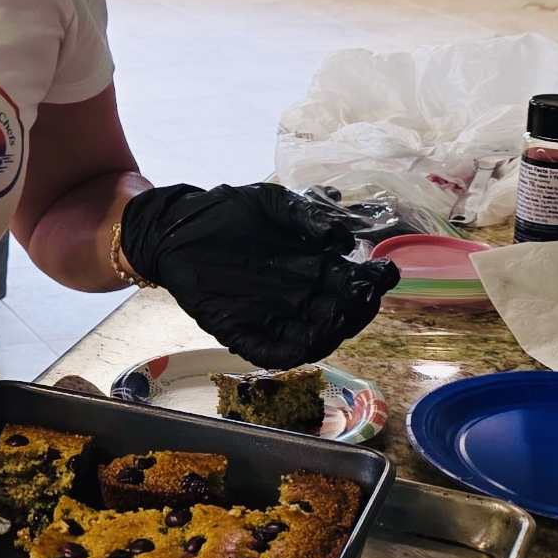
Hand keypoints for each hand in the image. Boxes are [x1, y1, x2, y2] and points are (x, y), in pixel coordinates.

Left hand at [119, 182, 399, 367]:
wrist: (177, 225)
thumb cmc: (229, 212)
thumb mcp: (272, 204)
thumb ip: (307, 216)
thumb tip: (342, 240)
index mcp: (311, 266)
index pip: (352, 284)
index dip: (371, 284)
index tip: (380, 274)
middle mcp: (297, 295)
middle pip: (339, 315)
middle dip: (357, 311)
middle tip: (361, 298)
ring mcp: (270, 316)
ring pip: (311, 339)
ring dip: (330, 335)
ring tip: (337, 321)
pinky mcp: (239, 330)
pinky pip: (269, 351)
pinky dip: (288, 353)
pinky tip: (304, 343)